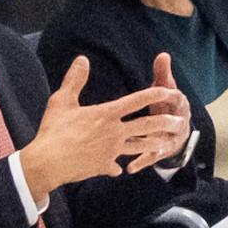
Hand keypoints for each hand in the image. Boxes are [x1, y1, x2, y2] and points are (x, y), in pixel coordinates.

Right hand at [19, 60, 194, 200]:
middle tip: (180, 121)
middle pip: (147, 125)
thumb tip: (82, 59)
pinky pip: (116, 166)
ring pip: (140, 146)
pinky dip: (119, 166)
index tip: (170, 91)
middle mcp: (114, 131)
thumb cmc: (54, 131)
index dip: (155, 94)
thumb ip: (75, 80)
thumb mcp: (62, 101)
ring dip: (154, 144)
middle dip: (166, 122)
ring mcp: (111, 150)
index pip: (137, 100)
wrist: (48, 163)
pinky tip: (121, 168)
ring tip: (166, 143)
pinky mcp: (104, 165)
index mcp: (106, 114)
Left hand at [129, 52, 192, 170]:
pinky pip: (151, 158)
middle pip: (175, 123)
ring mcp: (171, 140)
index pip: (178, 99)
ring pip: (162, 143)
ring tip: (135, 148)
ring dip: (151, 145)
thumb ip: (162, 73)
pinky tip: (129, 168)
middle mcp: (178, 123)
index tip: (163, 89)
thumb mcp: (164, 88)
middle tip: (155, 122)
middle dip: (166, 122)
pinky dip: (142, 162)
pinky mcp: (161, 153)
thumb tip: (163, 54)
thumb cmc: (166, 105)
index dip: (172, 94)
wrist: (177, 132)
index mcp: (179, 106)